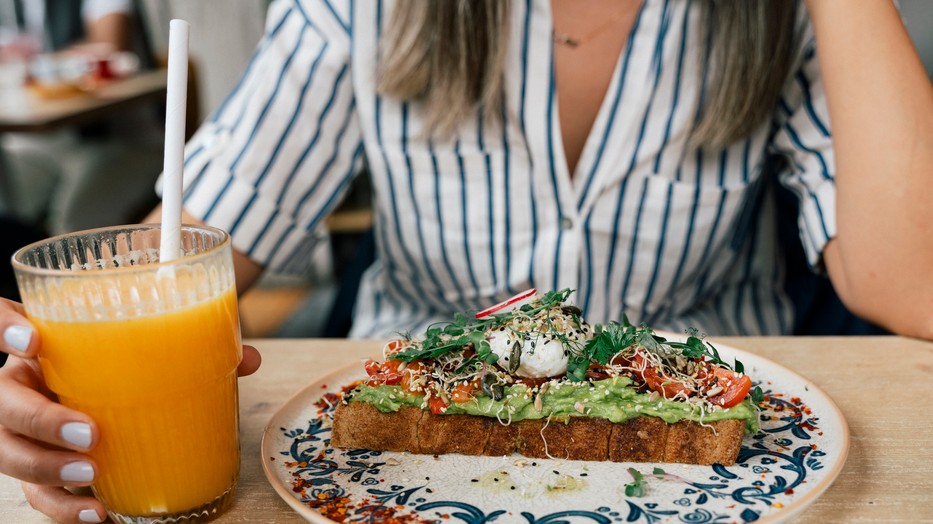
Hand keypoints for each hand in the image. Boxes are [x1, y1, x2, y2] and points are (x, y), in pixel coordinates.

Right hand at [0, 298, 260, 522]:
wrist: (106, 385)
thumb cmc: (125, 360)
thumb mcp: (150, 344)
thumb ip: (193, 344)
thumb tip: (247, 358)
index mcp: (43, 342)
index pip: (1, 322)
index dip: (5, 329)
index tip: (33, 339)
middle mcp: (22, 383)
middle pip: (2, 402)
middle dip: (39, 420)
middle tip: (89, 431)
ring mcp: (22, 427)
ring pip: (9, 452)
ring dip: (47, 468)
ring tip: (91, 475)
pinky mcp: (38, 465)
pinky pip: (35, 493)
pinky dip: (62, 508)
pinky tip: (97, 512)